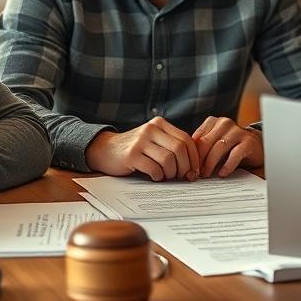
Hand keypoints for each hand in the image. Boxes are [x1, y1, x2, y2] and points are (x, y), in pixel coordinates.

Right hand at [85, 117, 199, 181]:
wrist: (106, 149)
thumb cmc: (136, 149)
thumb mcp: (154, 140)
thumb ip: (172, 146)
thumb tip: (194, 167)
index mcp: (160, 124)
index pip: (186, 139)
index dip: (194, 157)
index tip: (194, 170)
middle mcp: (151, 129)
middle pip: (179, 149)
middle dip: (185, 167)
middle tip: (183, 177)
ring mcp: (140, 141)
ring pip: (168, 159)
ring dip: (171, 173)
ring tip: (167, 176)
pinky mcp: (131, 155)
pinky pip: (154, 168)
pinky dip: (159, 176)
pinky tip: (155, 177)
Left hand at [191, 116, 263, 176]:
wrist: (255, 147)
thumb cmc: (230, 147)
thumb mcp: (214, 145)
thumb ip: (201, 149)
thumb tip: (186, 163)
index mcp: (213, 122)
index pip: (197, 138)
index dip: (191, 154)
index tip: (188, 167)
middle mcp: (224, 123)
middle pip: (206, 142)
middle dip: (199, 159)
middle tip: (196, 173)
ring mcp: (238, 131)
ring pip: (219, 147)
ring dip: (210, 163)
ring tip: (207, 174)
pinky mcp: (249, 141)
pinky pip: (235, 154)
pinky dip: (227, 165)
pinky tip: (222, 173)